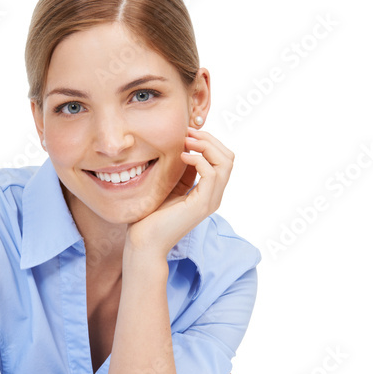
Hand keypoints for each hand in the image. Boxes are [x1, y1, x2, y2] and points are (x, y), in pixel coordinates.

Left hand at [125, 126, 234, 257]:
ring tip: (185, 141)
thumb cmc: (150, 216)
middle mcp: (213, 197)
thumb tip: (186, 146)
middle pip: (228, 157)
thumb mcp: (169, 185)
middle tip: (188, 133)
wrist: (144, 241)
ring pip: (225, 163)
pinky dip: (199, 159)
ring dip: (206, 146)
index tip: (187, 132)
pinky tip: (182, 156)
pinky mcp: (201, 205)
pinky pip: (211, 173)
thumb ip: (182, 170)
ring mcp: (209, 201)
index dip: (208, 141)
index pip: (222, 158)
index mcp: (208, 192)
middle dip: (210, 139)